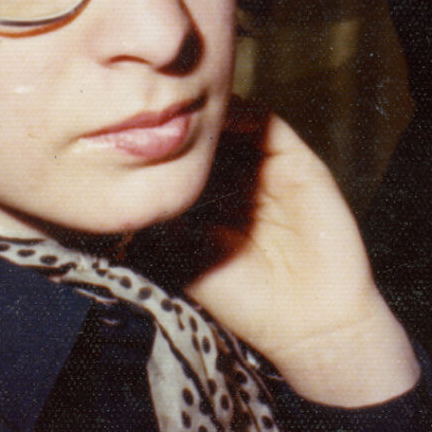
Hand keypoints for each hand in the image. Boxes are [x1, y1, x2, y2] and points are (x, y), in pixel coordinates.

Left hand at [132, 102, 418, 405]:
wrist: (308, 324)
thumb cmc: (244, 302)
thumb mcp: (184, 259)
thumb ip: (161, 220)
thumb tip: (127, 182)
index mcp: (210, 204)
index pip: (180, 160)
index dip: (156, 145)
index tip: (122, 132)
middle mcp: (238, 183)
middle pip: (204, 136)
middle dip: (179, 122)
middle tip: (148, 108)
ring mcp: (268, 171)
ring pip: (234, 123)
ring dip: (208, 112)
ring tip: (179, 107)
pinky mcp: (298, 163)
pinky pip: (269, 125)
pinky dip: (243, 113)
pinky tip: (218, 117)